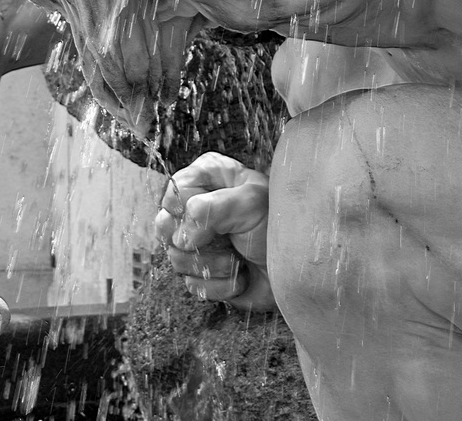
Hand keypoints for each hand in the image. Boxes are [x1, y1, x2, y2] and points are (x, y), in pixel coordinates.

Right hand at [155, 152, 275, 311]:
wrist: (298, 271)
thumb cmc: (279, 226)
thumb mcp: (251, 203)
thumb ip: (211, 209)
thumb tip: (181, 234)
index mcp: (207, 177)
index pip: (174, 191)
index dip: (187, 210)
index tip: (210, 219)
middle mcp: (196, 207)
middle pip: (166, 225)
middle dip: (196, 241)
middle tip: (223, 239)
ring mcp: (198, 241)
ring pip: (176, 258)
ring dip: (213, 264)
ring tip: (237, 257)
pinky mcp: (203, 272)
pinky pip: (192, 284)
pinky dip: (219, 285)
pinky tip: (238, 274)